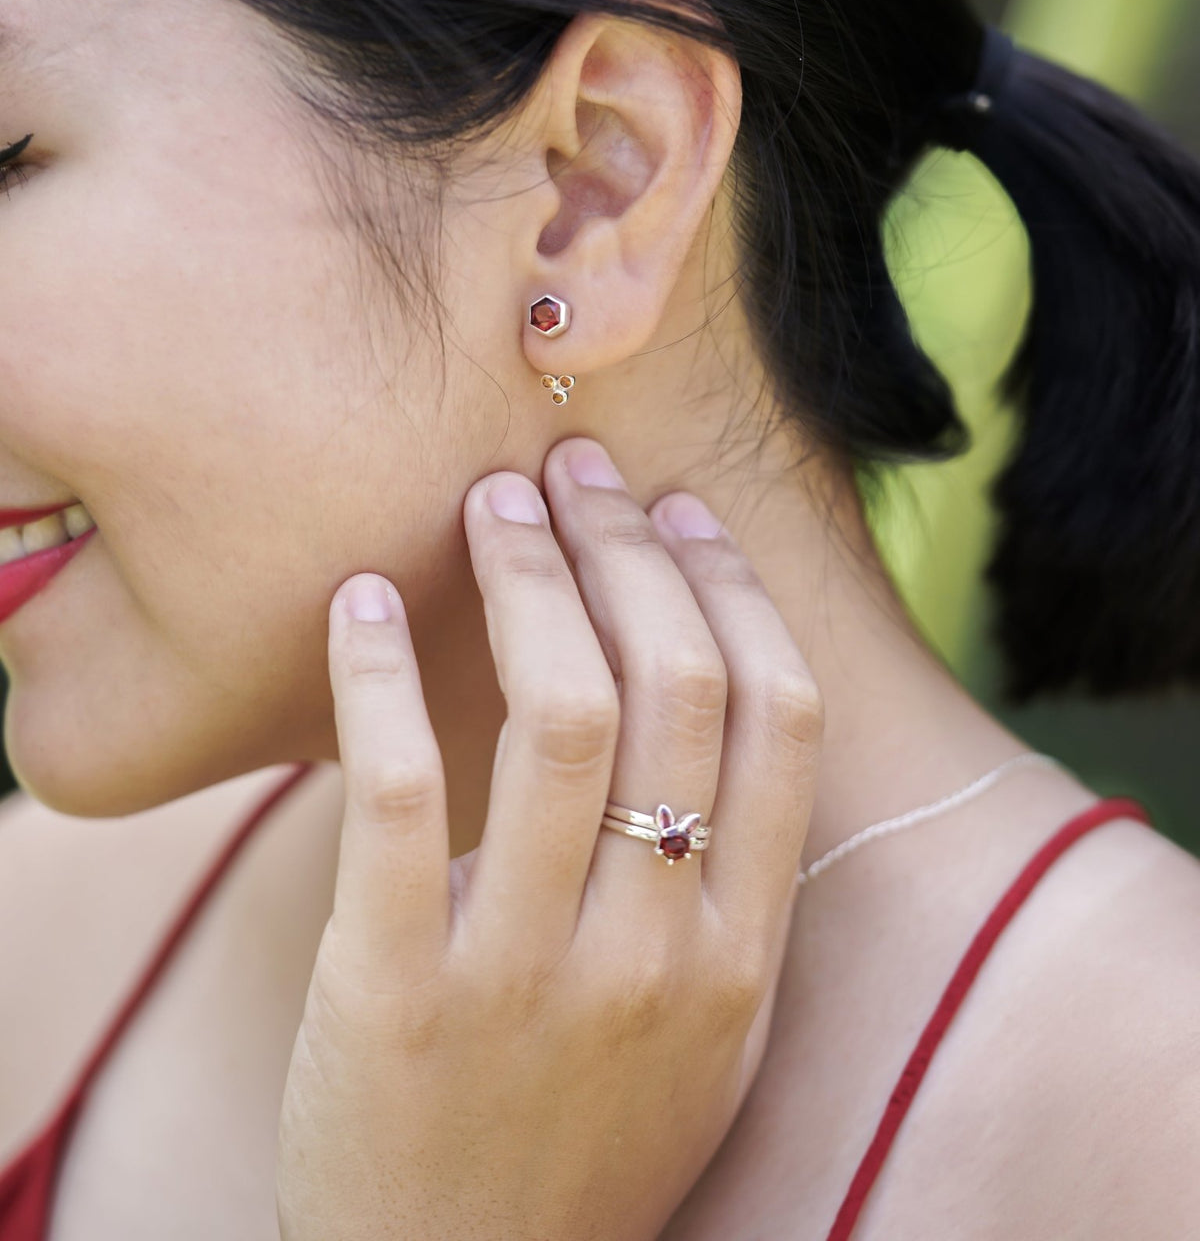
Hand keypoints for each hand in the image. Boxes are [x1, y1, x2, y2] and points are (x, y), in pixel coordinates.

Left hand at [275, 435, 823, 1240]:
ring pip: (560, 719)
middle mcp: (658, 954)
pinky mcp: (395, 992)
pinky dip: (382, 678)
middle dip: (628, 548)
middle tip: (575, 471)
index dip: (730, 587)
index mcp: (744, 953)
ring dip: (528, 580)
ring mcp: (529, 975)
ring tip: (492, 503)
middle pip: (674, 688)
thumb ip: (725, 885)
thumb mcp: (706, 1030)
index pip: (777, 718)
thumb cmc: (588, 1138)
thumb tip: (709, 689)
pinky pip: (399, 795)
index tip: (678, 509)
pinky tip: (364, 601)